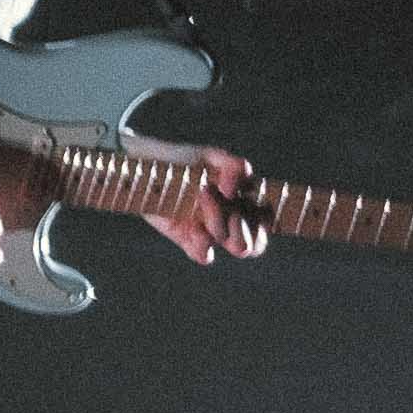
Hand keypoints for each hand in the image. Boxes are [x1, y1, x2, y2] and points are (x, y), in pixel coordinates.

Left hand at [131, 141, 266, 262]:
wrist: (145, 169)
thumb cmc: (183, 161)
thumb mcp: (210, 157)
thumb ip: (232, 165)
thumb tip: (239, 183)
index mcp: (245, 202)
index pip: (267, 222)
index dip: (263, 219)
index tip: (244, 197)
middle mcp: (232, 221)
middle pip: (255, 244)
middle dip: (244, 229)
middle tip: (225, 205)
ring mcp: (210, 231)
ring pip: (234, 245)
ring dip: (222, 225)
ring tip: (203, 196)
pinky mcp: (188, 239)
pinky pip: (205, 255)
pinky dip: (204, 246)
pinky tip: (195, 230)